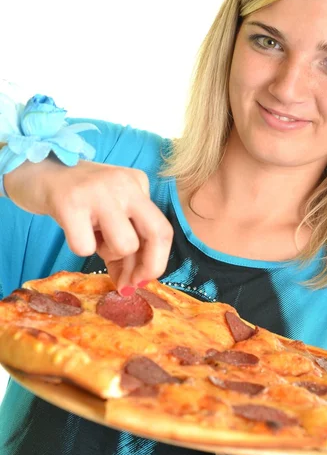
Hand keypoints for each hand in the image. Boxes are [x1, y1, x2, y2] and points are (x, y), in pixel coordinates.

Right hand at [4, 158, 172, 291]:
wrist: (35, 170)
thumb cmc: (78, 198)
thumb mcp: (109, 214)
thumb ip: (124, 243)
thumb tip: (131, 285)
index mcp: (138, 184)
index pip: (163, 229)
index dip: (157, 262)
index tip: (142, 280)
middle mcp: (124, 184)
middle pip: (157, 234)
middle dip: (148, 266)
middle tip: (128, 282)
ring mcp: (99, 191)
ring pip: (124, 244)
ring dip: (107, 253)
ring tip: (91, 236)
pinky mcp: (69, 202)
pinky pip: (85, 247)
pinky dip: (79, 247)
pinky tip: (72, 229)